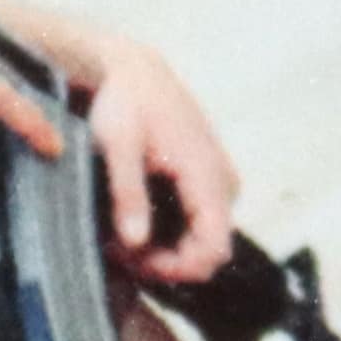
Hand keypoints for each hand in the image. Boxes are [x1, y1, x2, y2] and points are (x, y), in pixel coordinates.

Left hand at [36, 15, 242, 280]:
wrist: (135, 71)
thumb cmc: (124, 103)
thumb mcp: (117, 145)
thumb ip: (128, 194)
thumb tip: (136, 242)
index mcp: (206, 174)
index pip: (212, 250)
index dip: (174, 269)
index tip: (132, 259)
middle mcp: (224, 180)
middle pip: (208, 250)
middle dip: (164, 261)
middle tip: (117, 247)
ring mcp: (220, 180)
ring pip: (204, 238)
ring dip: (165, 247)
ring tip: (120, 232)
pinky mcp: (210, 179)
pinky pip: (200, 222)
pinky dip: (169, 230)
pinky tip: (134, 218)